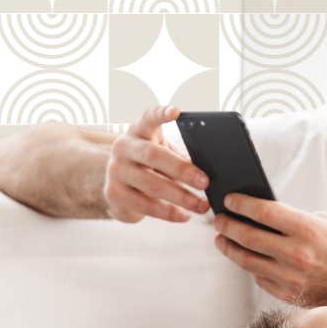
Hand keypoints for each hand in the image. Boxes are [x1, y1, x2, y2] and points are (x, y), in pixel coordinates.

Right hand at [103, 105, 210, 222]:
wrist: (118, 186)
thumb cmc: (149, 166)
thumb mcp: (161, 153)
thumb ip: (179, 155)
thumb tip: (211, 168)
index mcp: (138, 131)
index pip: (148, 117)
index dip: (160, 113)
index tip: (176, 111)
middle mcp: (123, 147)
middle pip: (153, 155)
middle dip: (182, 170)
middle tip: (205, 182)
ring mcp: (116, 171)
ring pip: (151, 184)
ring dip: (181, 197)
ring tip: (202, 205)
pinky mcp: (114, 194)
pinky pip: (145, 205)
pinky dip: (168, 212)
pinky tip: (184, 215)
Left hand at [212, 194, 326, 305]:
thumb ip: (296, 218)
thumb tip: (265, 214)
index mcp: (309, 230)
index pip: (263, 212)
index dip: (241, 204)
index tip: (229, 200)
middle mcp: (297, 255)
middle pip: (249, 237)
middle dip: (228, 225)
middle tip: (219, 219)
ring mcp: (292, 279)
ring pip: (248, 261)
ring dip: (230, 248)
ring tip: (222, 239)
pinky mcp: (290, 295)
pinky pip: (260, 279)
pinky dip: (251, 267)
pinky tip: (247, 257)